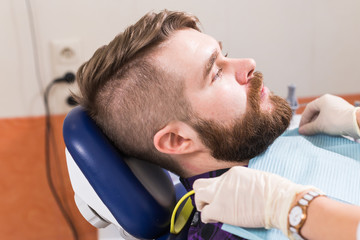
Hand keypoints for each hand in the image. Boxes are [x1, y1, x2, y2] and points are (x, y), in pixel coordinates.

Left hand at [193, 167, 316, 234]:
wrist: (278, 200)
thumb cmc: (275, 191)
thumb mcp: (256, 179)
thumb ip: (243, 184)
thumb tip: (241, 193)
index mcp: (232, 173)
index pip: (217, 180)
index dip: (218, 190)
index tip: (223, 197)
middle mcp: (222, 181)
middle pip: (200, 184)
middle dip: (201, 194)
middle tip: (207, 202)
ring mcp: (219, 195)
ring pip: (197, 197)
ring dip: (201, 205)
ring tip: (208, 211)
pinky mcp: (219, 210)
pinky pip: (204, 214)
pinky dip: (207, 218)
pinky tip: (213, 220)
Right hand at [299, 94, 359, 138]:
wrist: (356, 122)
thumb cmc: (336, 121)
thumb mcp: (319, 125)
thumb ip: (308, 128)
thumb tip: (301, 131)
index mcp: (323, 99)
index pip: (309, 109)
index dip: (303, 119)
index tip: (302, 128)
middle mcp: (331, 100)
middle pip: (317, 111)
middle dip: (311, 121)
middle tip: (308, 130)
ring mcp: (339, 105)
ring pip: (325, 114)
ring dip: (319, 123)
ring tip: (317, 131)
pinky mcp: (345, 111)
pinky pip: (332, 116)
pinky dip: (327, 123)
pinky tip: (326, 130)